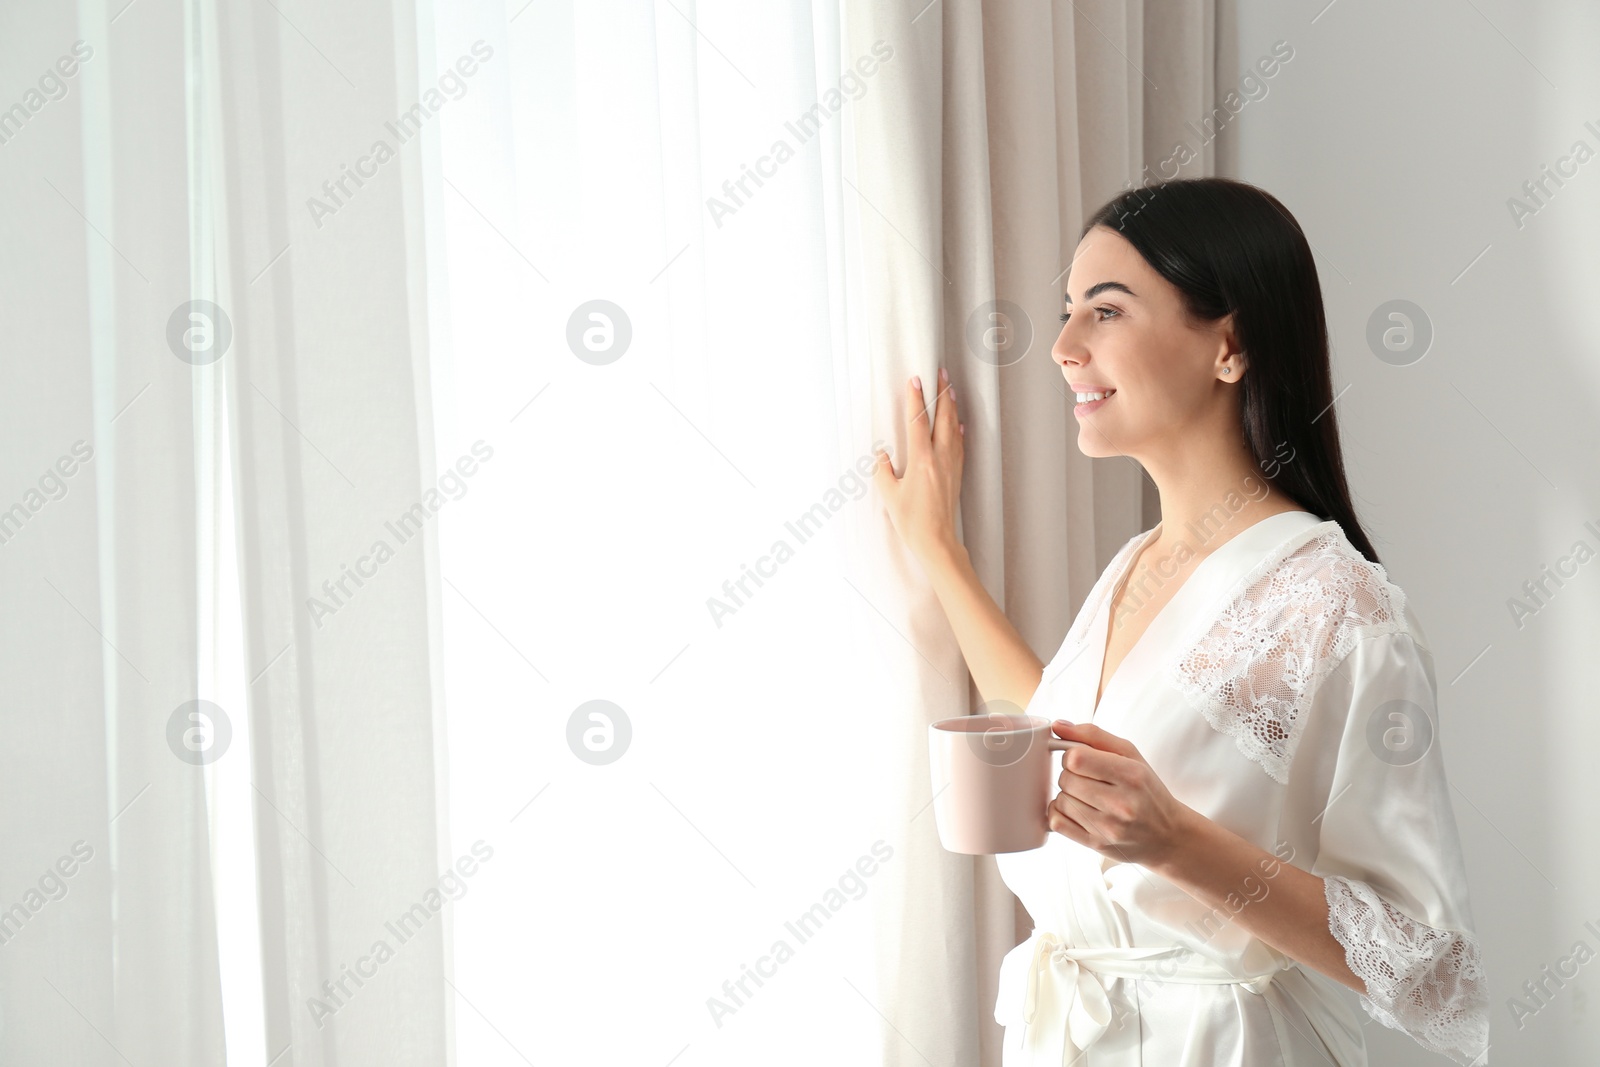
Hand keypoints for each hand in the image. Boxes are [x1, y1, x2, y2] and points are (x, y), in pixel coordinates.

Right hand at [872, 369, 963, 564]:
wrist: (936, 541)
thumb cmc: (912, 521)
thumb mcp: (889, 495)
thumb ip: (883, 471)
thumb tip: (882, 456)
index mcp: (921, 460)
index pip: (918, 422)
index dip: (916, 399)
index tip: (916, 381)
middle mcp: (939, 458)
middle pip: (942, 418)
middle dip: (941, 393)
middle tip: (941, 373)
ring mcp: (950, 466)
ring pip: (953, 429)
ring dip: (952, 408)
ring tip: (951, 390)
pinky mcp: (956, 475)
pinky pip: (959, 446)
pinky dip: (958, 431)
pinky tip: (959, 425)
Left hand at [1046, 721, 1191, 865]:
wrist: (1167, 835)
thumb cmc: (1146, 790)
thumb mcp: (1130, 755)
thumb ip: (1093, 735)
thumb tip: (1057, 726)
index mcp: (1131, 775)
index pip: (1076, 758)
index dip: (1071, 755)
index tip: (1081, 759)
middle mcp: (1121, 803)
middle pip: (1066, 779)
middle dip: (1071, 775)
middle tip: (1087, 779)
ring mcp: (1109, 827)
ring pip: (1060, 800)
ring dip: (1067, 795)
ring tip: (1087, 796)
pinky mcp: (1097, 844)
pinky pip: (1056, 822)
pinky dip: (1059, 812)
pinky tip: (1076, 809)